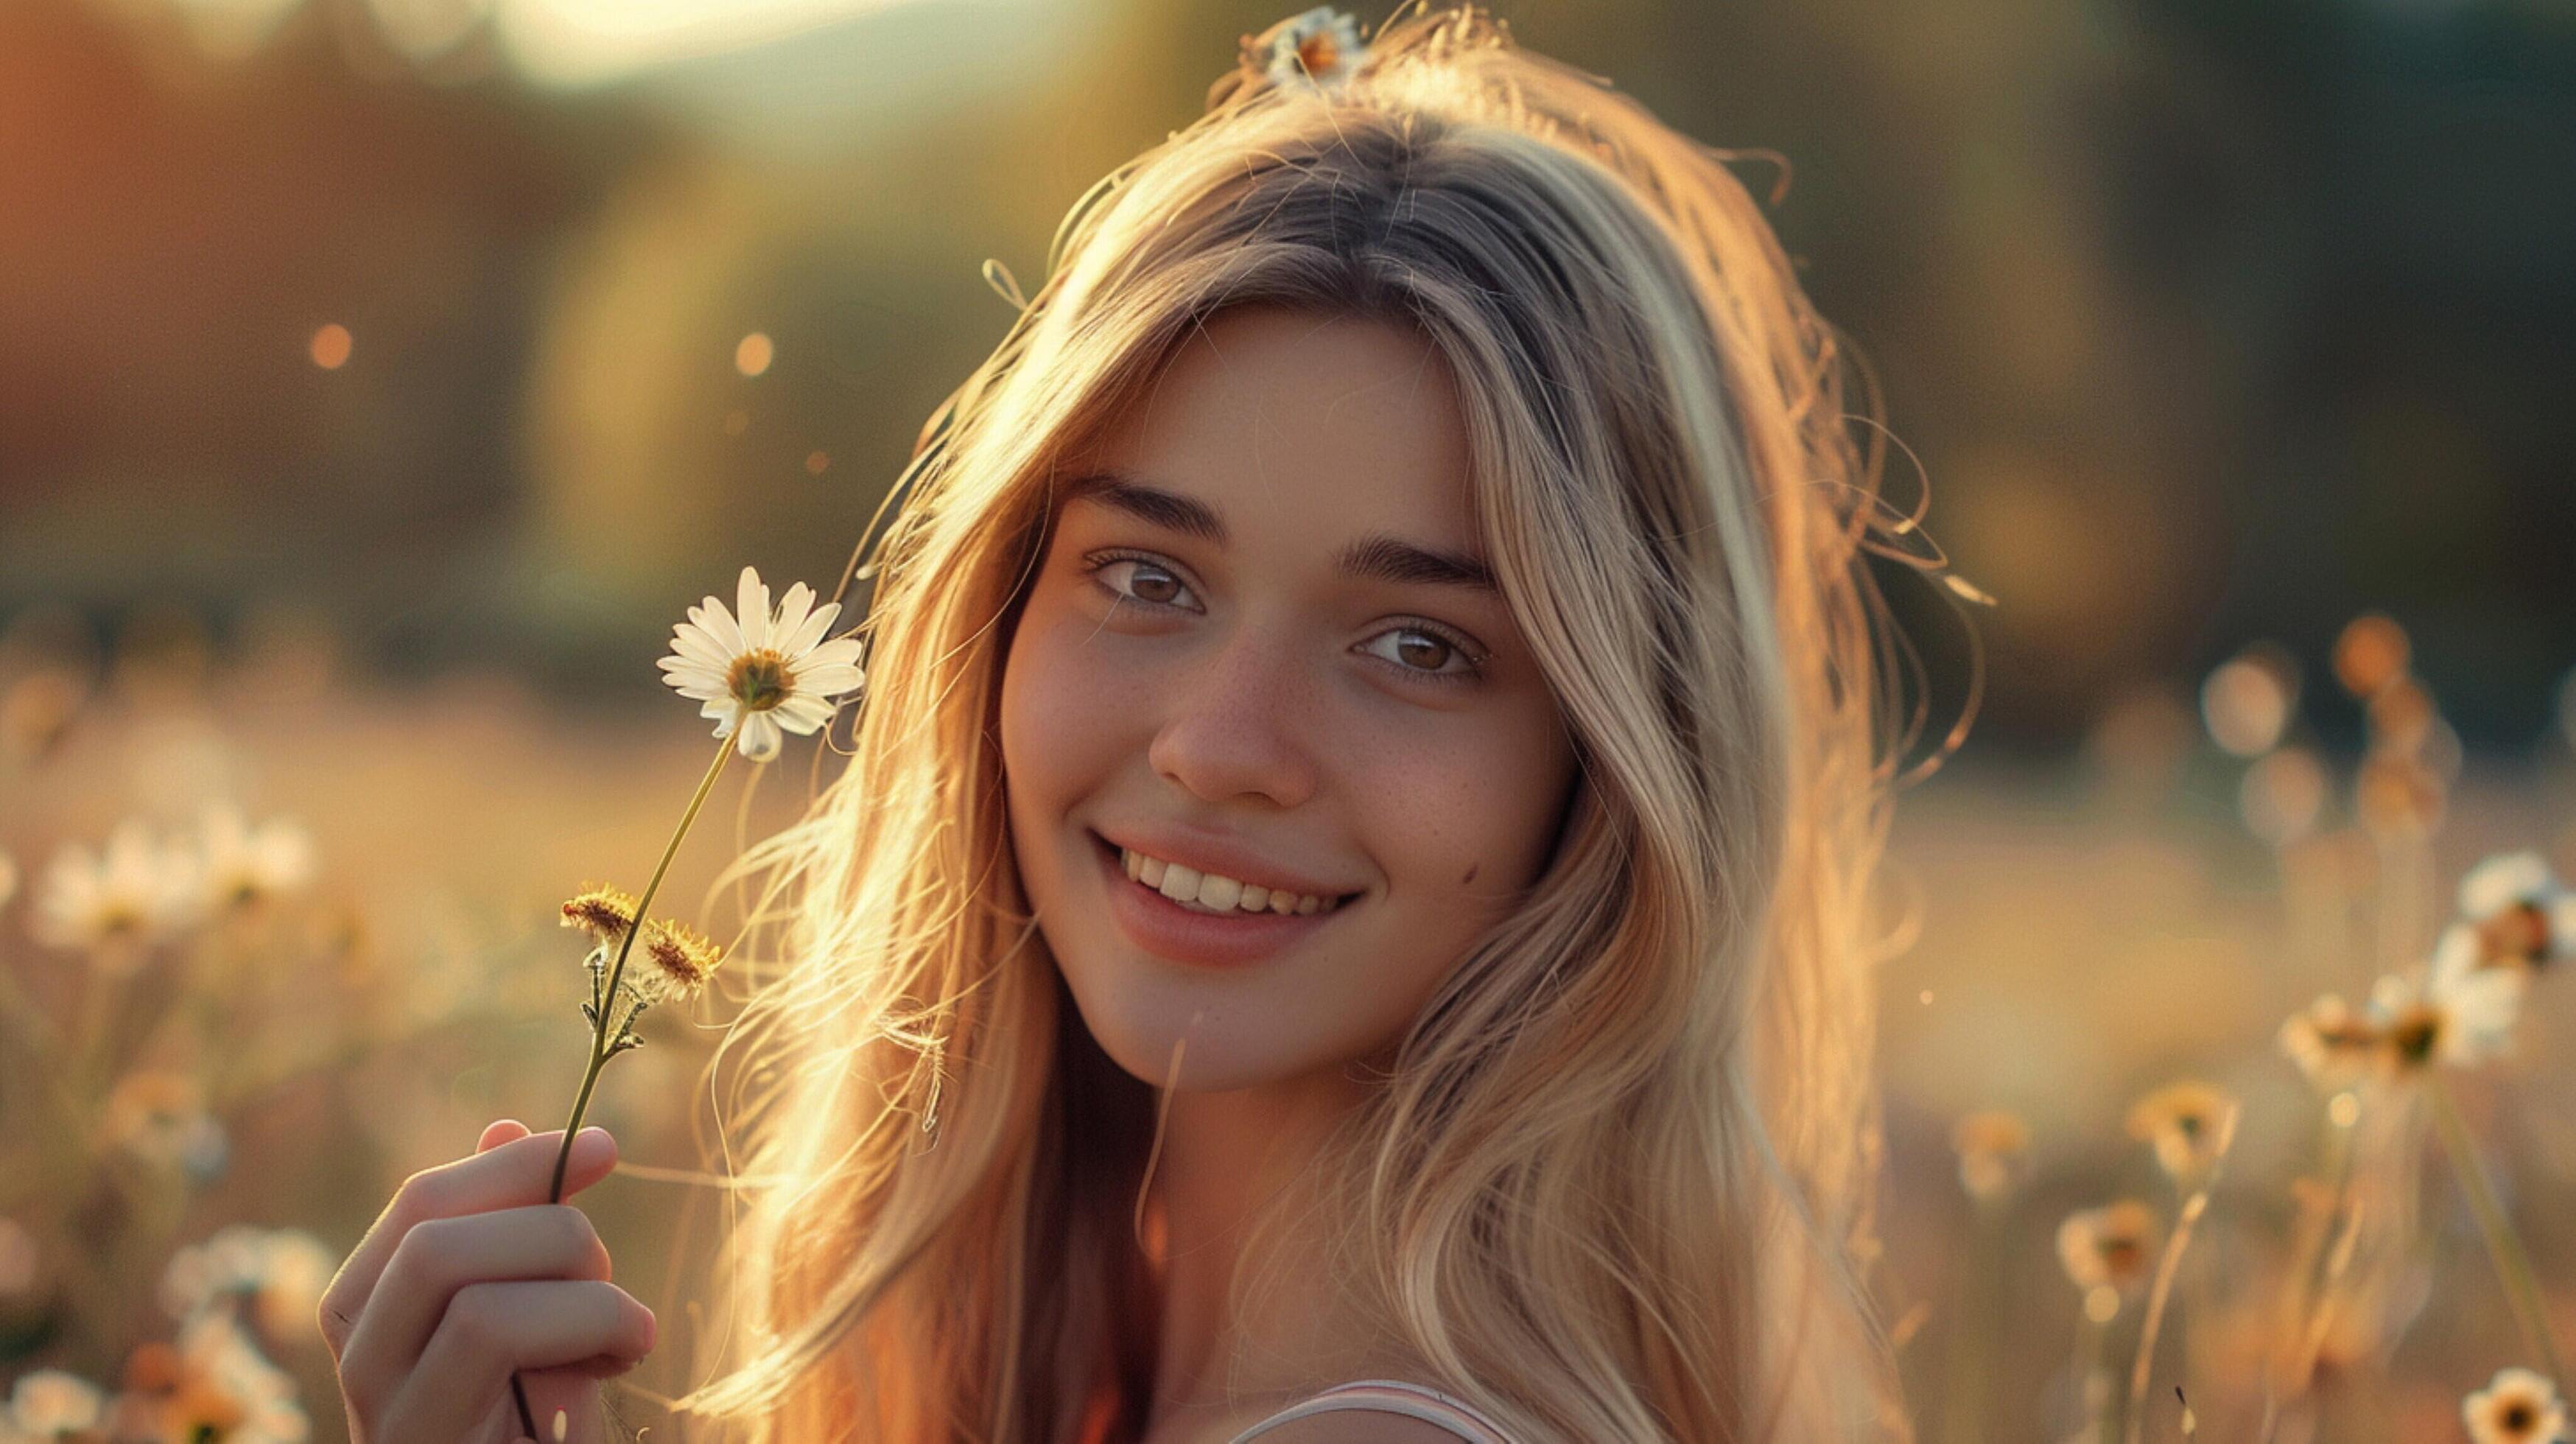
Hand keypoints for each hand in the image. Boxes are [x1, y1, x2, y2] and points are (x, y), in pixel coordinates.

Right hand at [319, 1120, 654, 1442]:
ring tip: (622, 1328)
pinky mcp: (422, 1440)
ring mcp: (381, 1410)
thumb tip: (507, 1122)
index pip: (424, 1201)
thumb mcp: (540, 1318)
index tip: (604, 1146)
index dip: (517, 1161)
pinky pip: (491, 1332)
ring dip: (575, 1282)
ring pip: (461, 1279)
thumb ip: (517, 1234)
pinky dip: (585, 1323)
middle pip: (432, 1228)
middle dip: (547, 1224)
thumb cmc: (540, 1425)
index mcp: (374, 1309)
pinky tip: (624, 1355)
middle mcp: (358, 1356)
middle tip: (606, 1275)